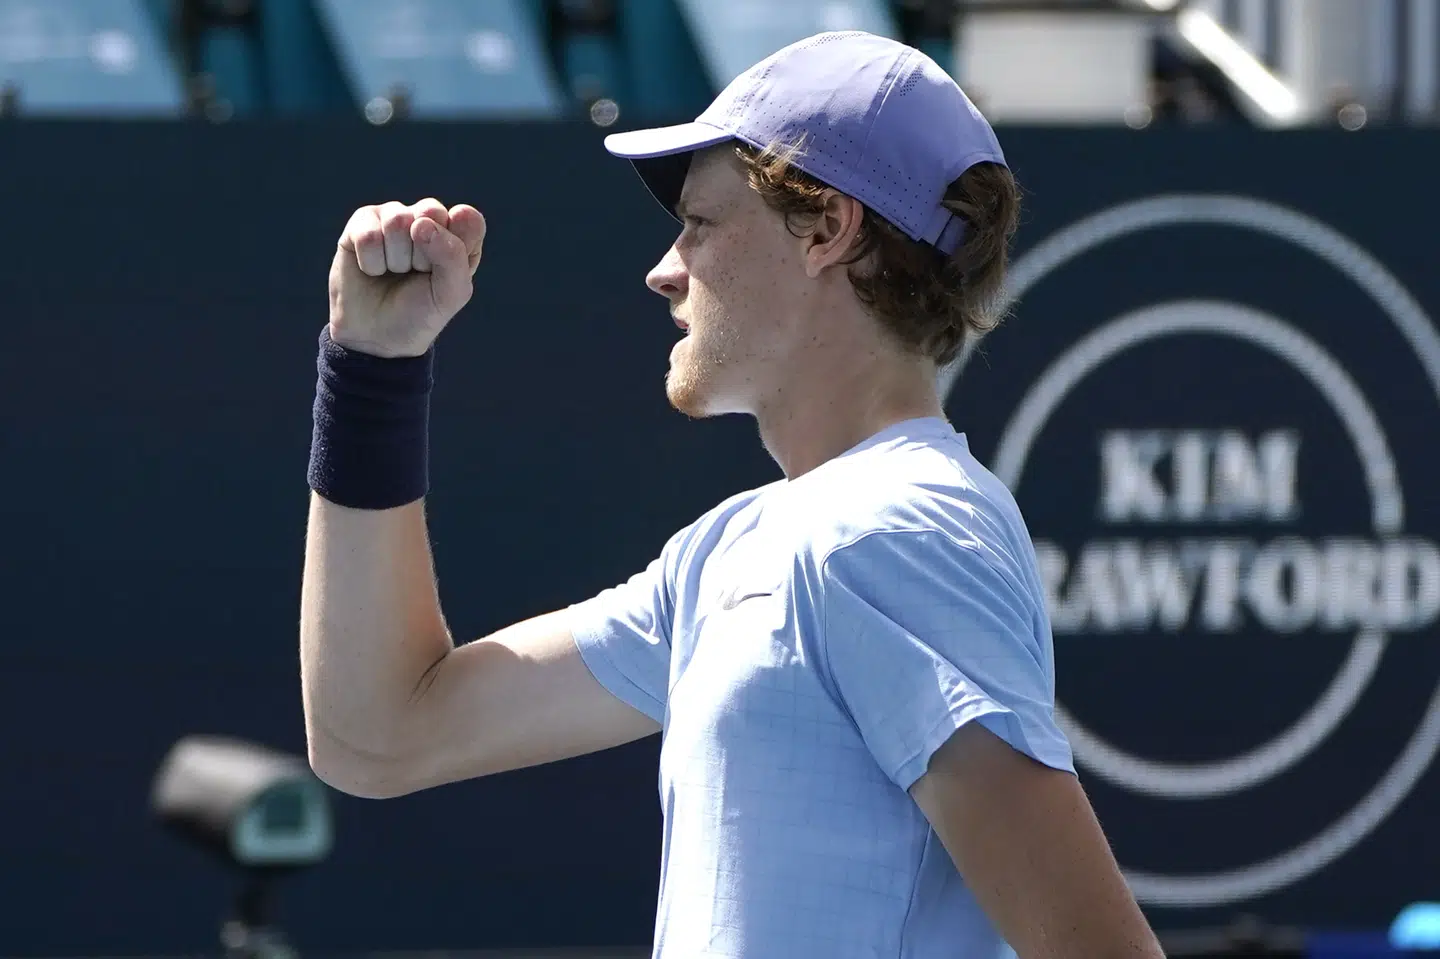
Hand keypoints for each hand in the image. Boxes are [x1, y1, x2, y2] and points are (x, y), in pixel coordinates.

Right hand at [328, 199, 486, 357]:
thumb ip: (453, 256)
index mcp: (459, 234)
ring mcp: (394, 217)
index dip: (454, 247)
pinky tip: (373, 271)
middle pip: (431, 212)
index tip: (443, 273)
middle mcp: (428, 219)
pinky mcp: (363, 223)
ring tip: (394, 272)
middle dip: (423, 252)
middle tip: (417, 272)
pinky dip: (372, 262)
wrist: (377, 337)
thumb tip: (421, 224)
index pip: (467, 219)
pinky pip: (369, 234)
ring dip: (396, 259)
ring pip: (397, 220)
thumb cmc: (419, 313)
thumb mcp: (451, 294)